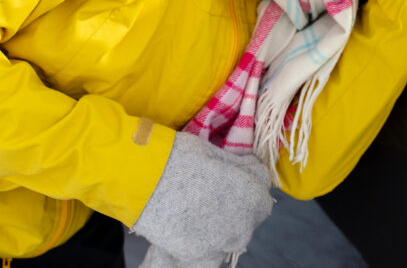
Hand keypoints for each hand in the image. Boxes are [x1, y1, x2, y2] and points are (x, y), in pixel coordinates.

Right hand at [132, 132, 273, 261]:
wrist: (143, 177)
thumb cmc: (181, 157)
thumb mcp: (218, 154)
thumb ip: (239, 167)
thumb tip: (249, 168)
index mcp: (252, 195)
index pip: (263, 188)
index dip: (250, 178)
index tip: (238, 172)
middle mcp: (242, 224)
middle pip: (252, 216)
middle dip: (242, 204)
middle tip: (220, 192)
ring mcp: (219, 242)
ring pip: (234, 237)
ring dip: (227, 226)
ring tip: (206, 211)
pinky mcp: (196, 253)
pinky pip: (210, 251)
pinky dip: (206, 240)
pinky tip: (193, 226)